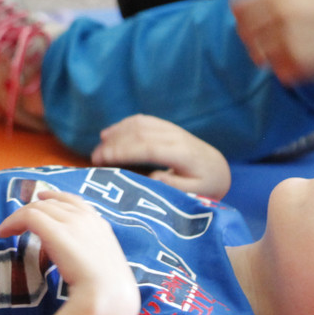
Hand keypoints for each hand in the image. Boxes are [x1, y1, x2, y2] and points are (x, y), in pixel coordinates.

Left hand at [0, 193, 140, 314]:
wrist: (108, 297)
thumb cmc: (109, 295)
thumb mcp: (107, 272)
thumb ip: (94, 262)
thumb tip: (82, 266)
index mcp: (101, 227)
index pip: (76, 202)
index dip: (57, 198)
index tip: (43, 198)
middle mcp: (86, 218)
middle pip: (54, 203)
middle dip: (36, 207)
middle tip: (20, 217)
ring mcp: (71, 222)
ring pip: (39, 208)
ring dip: (20, 216)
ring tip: (7, 229)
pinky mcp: (54, 230)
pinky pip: (27, 216)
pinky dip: (12, 222)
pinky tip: (1, 233)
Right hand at [90, 114, 231, 196]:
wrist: (219, 169)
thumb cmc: (205, 186)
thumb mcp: (195, 193)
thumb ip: (174, 187)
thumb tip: (153, 176)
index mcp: (183, 154)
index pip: (148, 147)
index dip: (123, 151)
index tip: (103, 159)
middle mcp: (176, 137)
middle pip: (140, 133)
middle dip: (114, 144)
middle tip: (94, 158)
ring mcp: (171, 130)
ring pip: (140, 124)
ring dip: (117, 133)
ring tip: (99, 148)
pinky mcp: (167, 128)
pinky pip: (143, 121)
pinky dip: (124, 125)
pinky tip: (109, 134)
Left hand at [229, 0, 313, 84]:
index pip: (238, 5)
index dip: (245, 14)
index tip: (256, 21)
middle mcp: (277, 15)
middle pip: (244, 31)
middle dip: (254, 38)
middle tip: (271, 44)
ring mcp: (285, 41)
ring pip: (259, 55)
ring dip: (271, 57)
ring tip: (292, 55)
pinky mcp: (297, 65)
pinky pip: (280, 73)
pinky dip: (290, 72)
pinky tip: (308, 65)